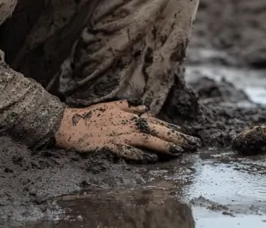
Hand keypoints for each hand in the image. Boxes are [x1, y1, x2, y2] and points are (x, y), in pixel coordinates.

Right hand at [53, 100, 200, 161]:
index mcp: (131, 117)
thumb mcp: (113, 106)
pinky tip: (151, 158)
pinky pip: (128, 151)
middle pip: (158, 131)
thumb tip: (145, 108)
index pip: (158, 123)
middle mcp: (129, 125)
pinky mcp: (110, 146)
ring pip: (147, 140)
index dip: (174, 129)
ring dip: (164, 145)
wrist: (71, 124)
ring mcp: (120, 136)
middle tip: (194, 143)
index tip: (188, 134)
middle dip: (177, 138)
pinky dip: (140, 154)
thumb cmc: (92, 115)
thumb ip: (130, 107)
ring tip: (179, 151)